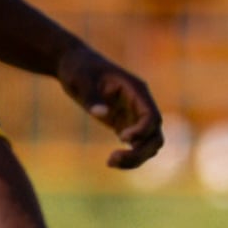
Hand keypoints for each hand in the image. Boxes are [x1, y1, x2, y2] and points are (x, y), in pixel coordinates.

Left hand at [57, 42, 164, 169]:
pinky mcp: (125, 124)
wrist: (72, 64)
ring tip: (110, 162)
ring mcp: (134, 115)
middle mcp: (140, 104)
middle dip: (140, 151)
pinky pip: (136, 145)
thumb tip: (101, 114)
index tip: (121, 138)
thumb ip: (92, 96)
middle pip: (155, 135)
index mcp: (136, 90)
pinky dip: (129, 156)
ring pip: (149, 144)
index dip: (142, 131)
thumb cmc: (77, 67)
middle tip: (113, 159)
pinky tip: (111, 161)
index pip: (152, 116)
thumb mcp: (80, 78)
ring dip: (136, 158)